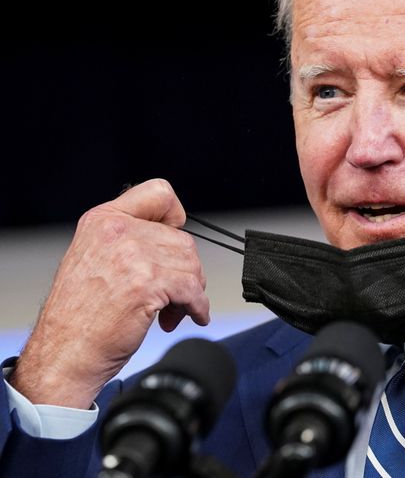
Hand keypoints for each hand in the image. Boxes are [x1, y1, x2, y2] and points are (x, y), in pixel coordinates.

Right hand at [9, 179, 209, 408]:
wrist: (64, 353)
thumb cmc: (79, 316)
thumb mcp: (94, 258)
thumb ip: (128, 241)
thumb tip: (172, 243)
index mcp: (103, 220)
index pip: (159, 192)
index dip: (175, 216)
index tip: (175, 236)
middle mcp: (118, 231)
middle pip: (183, 239)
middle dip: (185, 270)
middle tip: (173, 296)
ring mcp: (133, 256)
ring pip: (191, 265)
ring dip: (190, 292)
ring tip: (173, 311)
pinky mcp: (148, 283)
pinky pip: (193, 290)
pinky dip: (198, 307)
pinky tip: (192, 317)